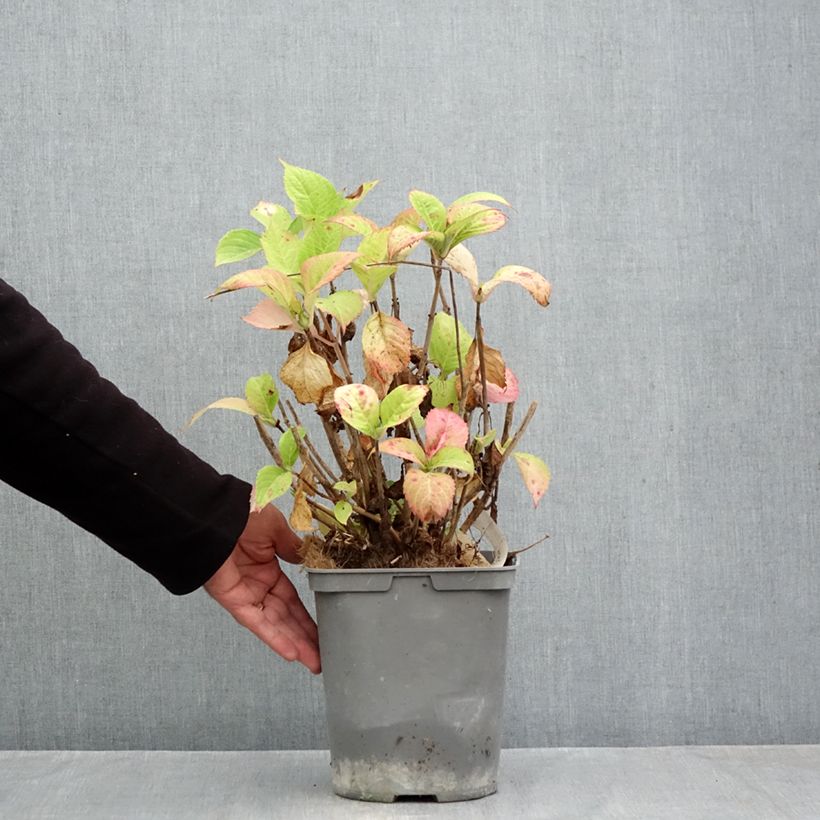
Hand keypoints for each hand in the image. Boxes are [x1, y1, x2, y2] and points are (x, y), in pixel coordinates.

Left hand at [204, 504, 320, 673]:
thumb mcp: (275, 528)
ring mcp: (245, 594)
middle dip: (306, 638)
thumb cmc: (243, 514)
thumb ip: (291, 547)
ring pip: (275, 625)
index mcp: (267, 568)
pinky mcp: (233, 600)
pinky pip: (256, 623)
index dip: (308, 616)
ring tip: (316, 662)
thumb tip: (305, 559)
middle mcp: (257, 586)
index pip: (292, 600)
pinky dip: (273, 638)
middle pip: (287, 618)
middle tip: (325, 657)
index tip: (325, 629)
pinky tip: (291, 653)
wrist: (214, 514)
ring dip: (295, 644)